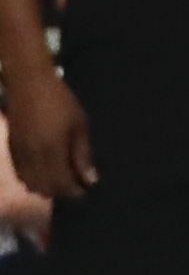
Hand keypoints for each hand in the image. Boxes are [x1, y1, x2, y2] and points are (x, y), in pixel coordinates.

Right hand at [7, 70, 92, 199]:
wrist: (28, 82)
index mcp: (51, 149)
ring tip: (60, 180)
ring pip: (29, 183)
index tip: (85, 191)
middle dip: (60, 192)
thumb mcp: (79, 125)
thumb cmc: (60, 101)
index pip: (61, 183)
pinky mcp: (11, 147)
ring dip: (44, 187)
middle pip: (43, 187)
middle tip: (74, 186)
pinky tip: (44, 172)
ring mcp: (18, 152)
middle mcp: (32, 155)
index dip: (73, 191)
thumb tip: (90, 180)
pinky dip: (31, 178)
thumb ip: (83, 155)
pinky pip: (19, 172)